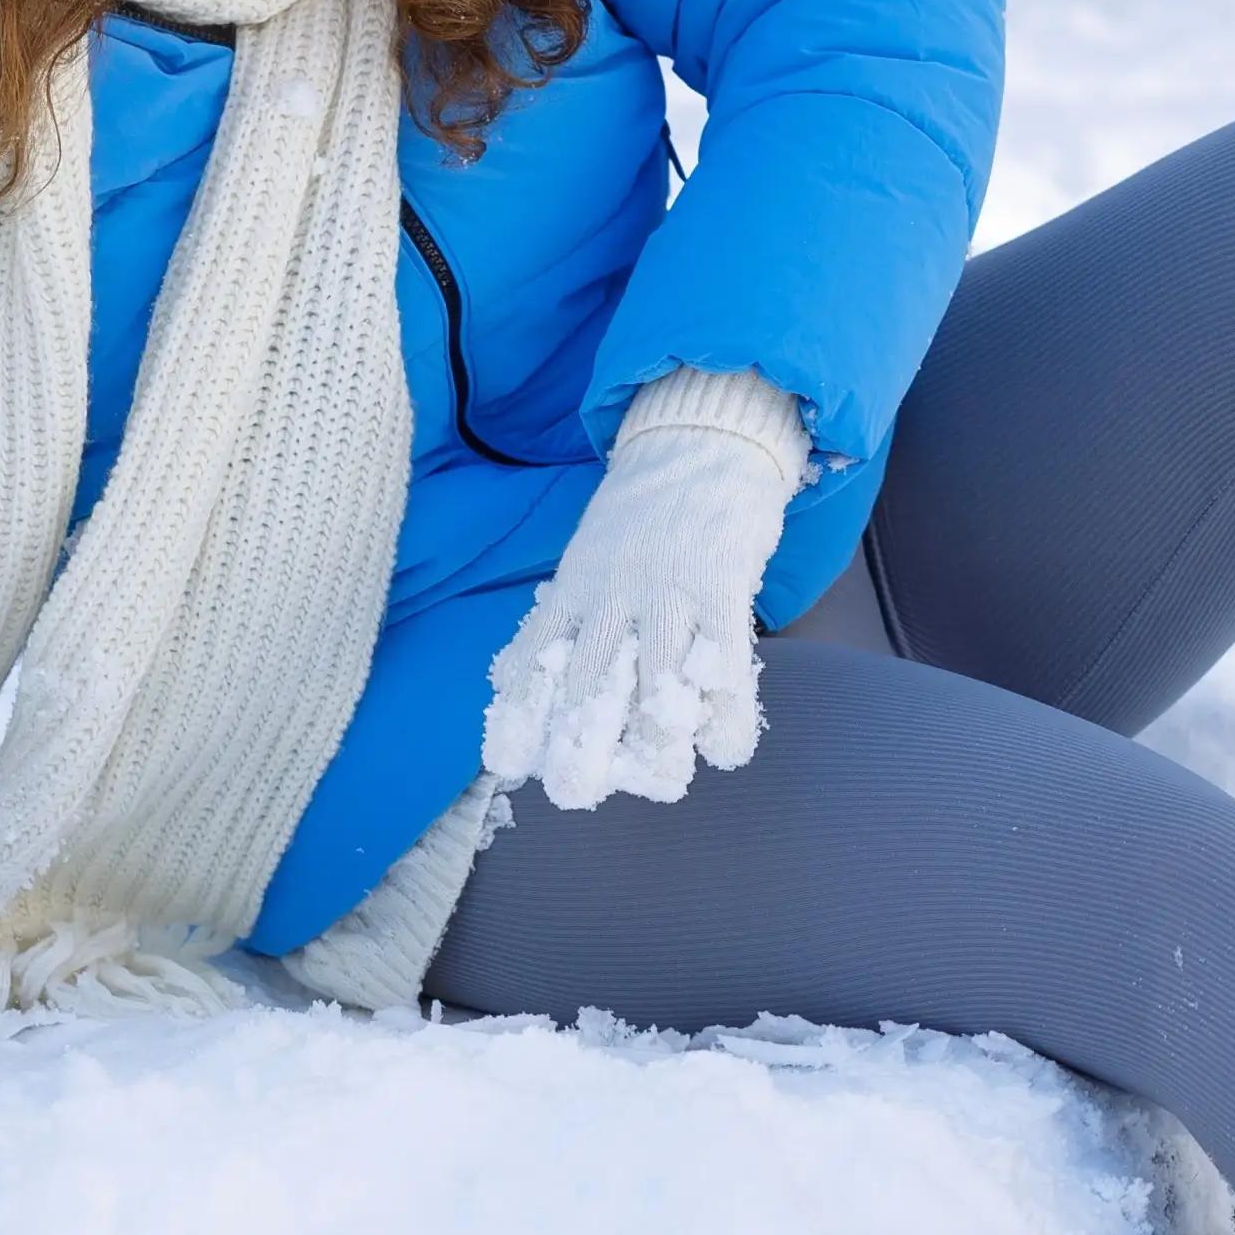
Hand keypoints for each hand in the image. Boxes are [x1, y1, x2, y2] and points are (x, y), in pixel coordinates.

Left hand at [484, 367, 807, 809]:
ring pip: (655, 690)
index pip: (532, 662)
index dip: (518, 718)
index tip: (508, 764)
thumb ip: (564, 616)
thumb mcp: (586, 558)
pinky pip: (724, 667)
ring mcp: (667, 596)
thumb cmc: (644, 513)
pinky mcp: (722, 591)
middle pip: (587, 690)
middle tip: (578, 793)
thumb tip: (517, 682)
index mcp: (573, 589)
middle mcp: (611, 598)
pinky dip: (725, 719)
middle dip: (580, 752)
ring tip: (662, 782)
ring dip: (658, 750)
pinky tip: (724, 748)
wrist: (704, 440)